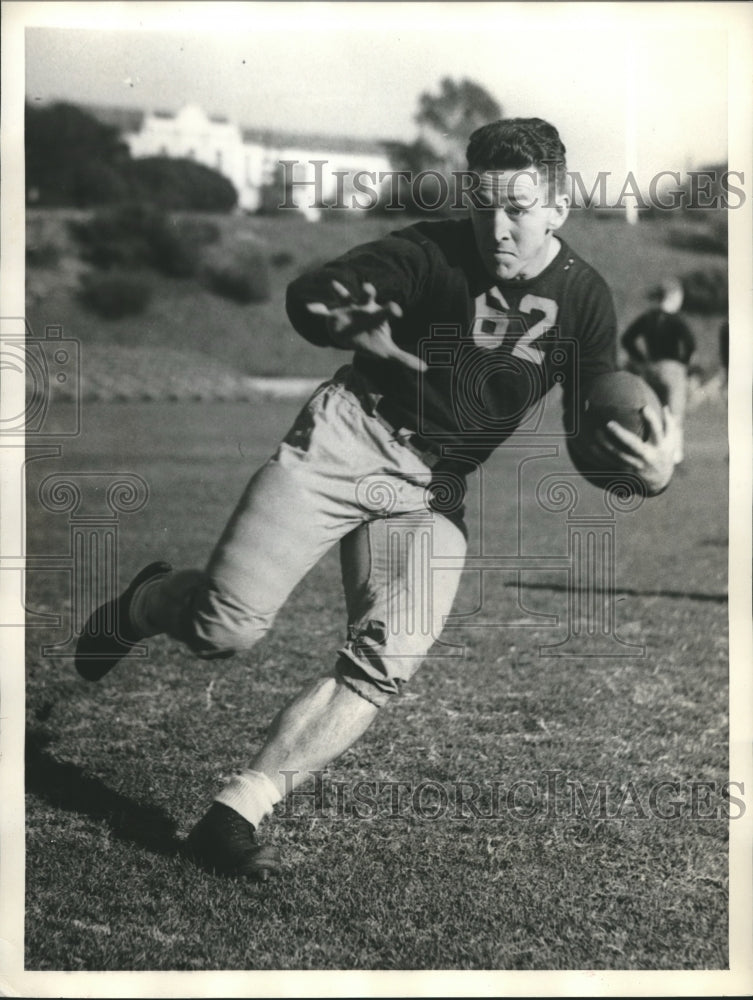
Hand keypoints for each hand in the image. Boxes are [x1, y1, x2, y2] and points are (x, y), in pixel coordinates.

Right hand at [306, 280, 426, 371]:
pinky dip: (316, 310)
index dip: (391, 309)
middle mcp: (363, 308)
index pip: (386, 310)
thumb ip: (405, 359)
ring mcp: (347, 310)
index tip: (397, 310)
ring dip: (340, 292)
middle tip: (368, 288)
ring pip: (345, 297)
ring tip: (333, 284)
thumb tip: (426, 369)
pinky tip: (309, 306)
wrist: (355, 335)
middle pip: (367, 297)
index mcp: (377, 315)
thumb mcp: (388, 351)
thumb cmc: (373, 341)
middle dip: (367, 292)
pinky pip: (323, 313)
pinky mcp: (333, 316)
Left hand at [593, 405, 677, 495]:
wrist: (659, 480)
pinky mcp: (626, 470)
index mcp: (660, 446)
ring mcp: (636, 464)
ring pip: (618, 455)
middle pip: (633, 445)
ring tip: (596, 432)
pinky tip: (592, 446)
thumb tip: (665, 407)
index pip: (657, 431)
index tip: (644, 407)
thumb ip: (670, 424)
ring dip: (606, 444)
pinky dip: (601, 455)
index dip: (651, 420)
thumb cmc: (664, 454)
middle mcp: (647, 456)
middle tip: (609, 423)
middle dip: (621, 434)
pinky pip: (611, 462)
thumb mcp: (671, 442)